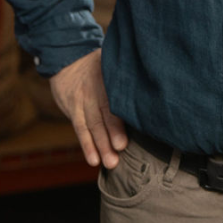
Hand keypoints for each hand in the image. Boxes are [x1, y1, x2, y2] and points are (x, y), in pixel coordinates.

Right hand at [50, 50, 126, 168]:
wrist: (67, 59)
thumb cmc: (100, 66)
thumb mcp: (112, 62)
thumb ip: (128, 75)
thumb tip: (155, 89)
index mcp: (108, 76)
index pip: (113, 98)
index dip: (118, 118)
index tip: (123, 137)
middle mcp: (93, 88)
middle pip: (102, 114)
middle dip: (110, 135)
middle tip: (119, 152)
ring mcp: (81, 99)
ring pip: (91, 124)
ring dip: (99, 145)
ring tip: (109, 162)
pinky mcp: (72, 109)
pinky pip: (79, 128)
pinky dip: (86, 145)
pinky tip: (93, 159)